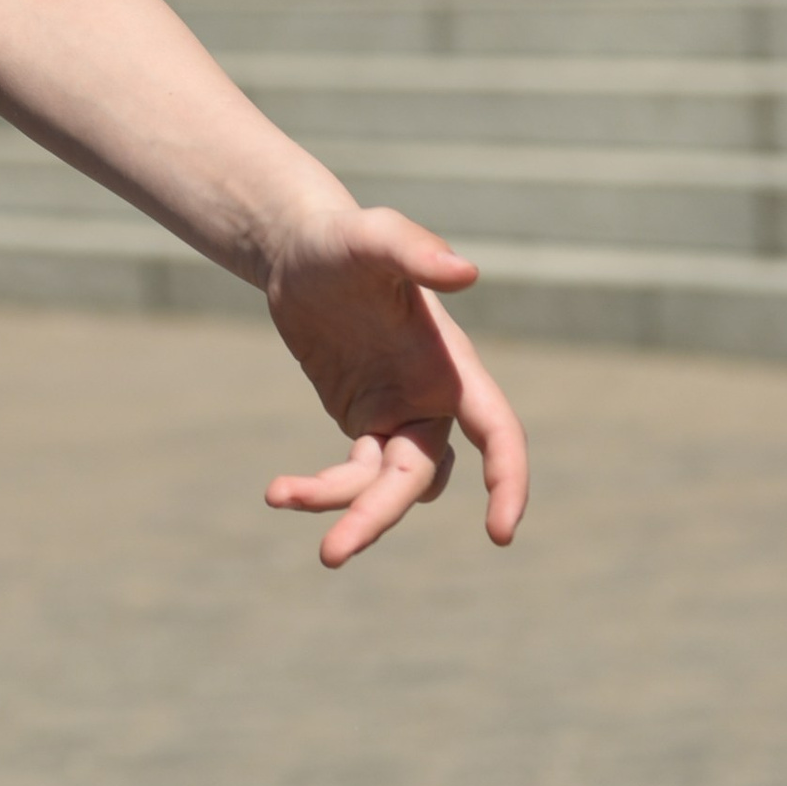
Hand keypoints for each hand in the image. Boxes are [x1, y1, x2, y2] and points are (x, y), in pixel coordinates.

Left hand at [261, 204, 528, 567]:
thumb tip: (466, 272)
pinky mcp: (361, 421)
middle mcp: (432, 398)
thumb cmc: (342, 238)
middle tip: (332, 551)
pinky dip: (322, 490)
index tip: (500, 533)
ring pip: (386, 488)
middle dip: (379, 515)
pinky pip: (352, 475)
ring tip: (278, 495)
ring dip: (342, 507)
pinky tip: (279, 491)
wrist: (298, 250)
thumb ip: (413, 250)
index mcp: (450, 364)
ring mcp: (397, 416)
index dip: (508, 480)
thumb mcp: (372, 234)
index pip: (497, 430)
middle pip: (422, 478)